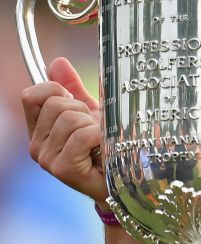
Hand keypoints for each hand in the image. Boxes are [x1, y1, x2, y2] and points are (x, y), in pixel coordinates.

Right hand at [21, 58, 106, 206]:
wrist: (125, 181)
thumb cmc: (108, 147)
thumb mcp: (91, 113)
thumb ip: (74, 89)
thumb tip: (57, 62)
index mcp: (39, 130)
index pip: (32, 96)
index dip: (57, 90)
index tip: (77, 103)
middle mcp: (37, 145)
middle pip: (56, 104)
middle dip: (84, 110)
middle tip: (96, 129)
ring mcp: (47, 159)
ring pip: (70, 118)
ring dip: (95, 125)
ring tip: (101, 141)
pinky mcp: (62, 169)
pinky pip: (82, 135)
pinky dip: (100, 136)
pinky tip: (104, 149)